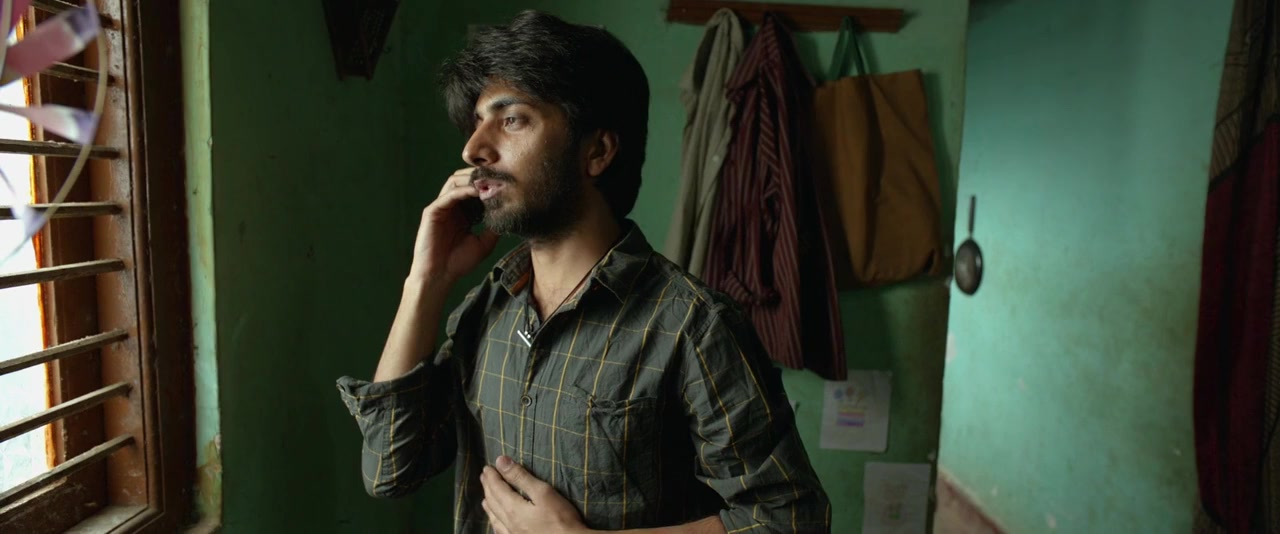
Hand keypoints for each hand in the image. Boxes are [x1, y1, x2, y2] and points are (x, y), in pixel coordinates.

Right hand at [409, 168, 499, 283]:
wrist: (439, 276)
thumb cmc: (459, 262)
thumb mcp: (484, 243)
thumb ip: (494, 227)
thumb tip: (509, 214)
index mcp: (463, 213)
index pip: (475, 191)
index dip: (489, 185)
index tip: (507, 183)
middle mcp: (451, 207)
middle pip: (464, 181)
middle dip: (481, 176)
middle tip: (498, 176)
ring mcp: (441, 207)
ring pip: (455, 182)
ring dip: (472, 179)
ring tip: (489, 181)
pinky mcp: (432, 211)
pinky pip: (449, 195)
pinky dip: (463, 190)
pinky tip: (478, 191)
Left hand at [480, 455, 589, 533]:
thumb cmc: (560, 518)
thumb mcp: (542, 492)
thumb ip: (520, 477)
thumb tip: (501, 462)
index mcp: (512, 508)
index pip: (497, 488)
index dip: (492, 477)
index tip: (487, 467)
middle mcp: (508, 522)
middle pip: (494, 502)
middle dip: (488, 488)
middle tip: (484, 477)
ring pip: (494, 518)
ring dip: (489, 505)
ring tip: (485, 499)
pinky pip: (500, 531)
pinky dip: (495, 523)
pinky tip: (496, 523)